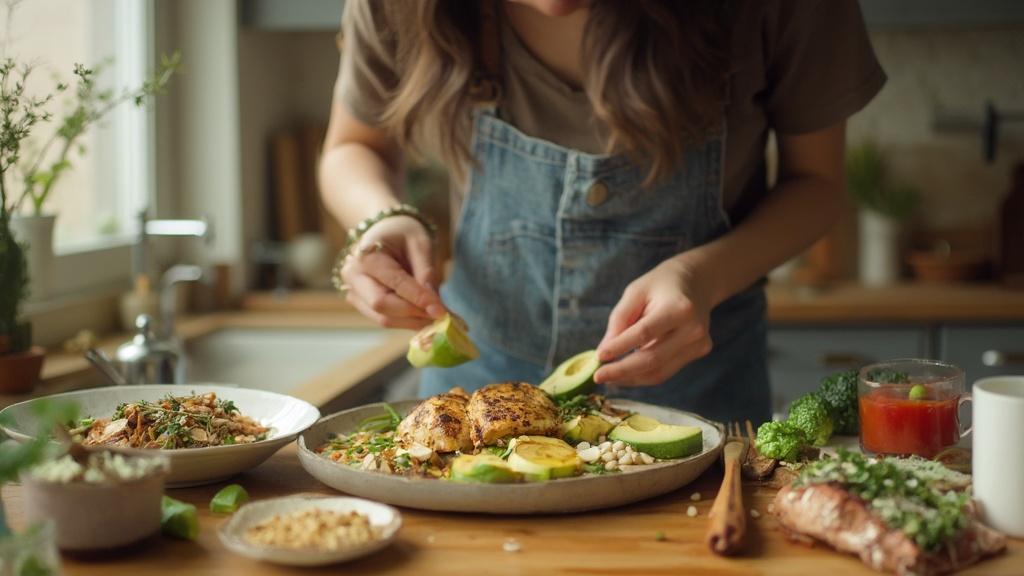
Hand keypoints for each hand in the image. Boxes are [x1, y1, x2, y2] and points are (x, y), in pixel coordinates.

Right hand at [340, 215, 445, 329]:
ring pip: (382, 318)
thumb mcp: (420, 243)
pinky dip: (404, 321)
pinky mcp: (359, 303)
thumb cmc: (402, 233)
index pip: (395, 283)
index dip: (419, 299)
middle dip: (413, 314)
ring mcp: (353, 291)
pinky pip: (382, 318)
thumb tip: (434, 304)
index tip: (441, 311)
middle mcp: (353, 276)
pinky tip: (422, 316)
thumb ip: (426, 272)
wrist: (383, 230)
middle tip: (440, 316)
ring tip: (434, 317)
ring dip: (411, 322)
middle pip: (382, 305)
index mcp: (367, 255)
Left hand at [593, 258, 712, 385]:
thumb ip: (620, 320)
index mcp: (679, 308)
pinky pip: (665, 371)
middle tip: (598, 376)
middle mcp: (693, 329)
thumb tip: (604, 351)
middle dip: (622, 371)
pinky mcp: (698, 351)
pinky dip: (643, 375)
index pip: (645, 333)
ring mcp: (699, 343)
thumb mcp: (635, 292)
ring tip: (608, 377)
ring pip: (659, 372)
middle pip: (653, 359)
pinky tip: (626, 372)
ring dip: (630, 378)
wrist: (696, 282)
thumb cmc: (660, 285)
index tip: (598, 357)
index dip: (620, 347)